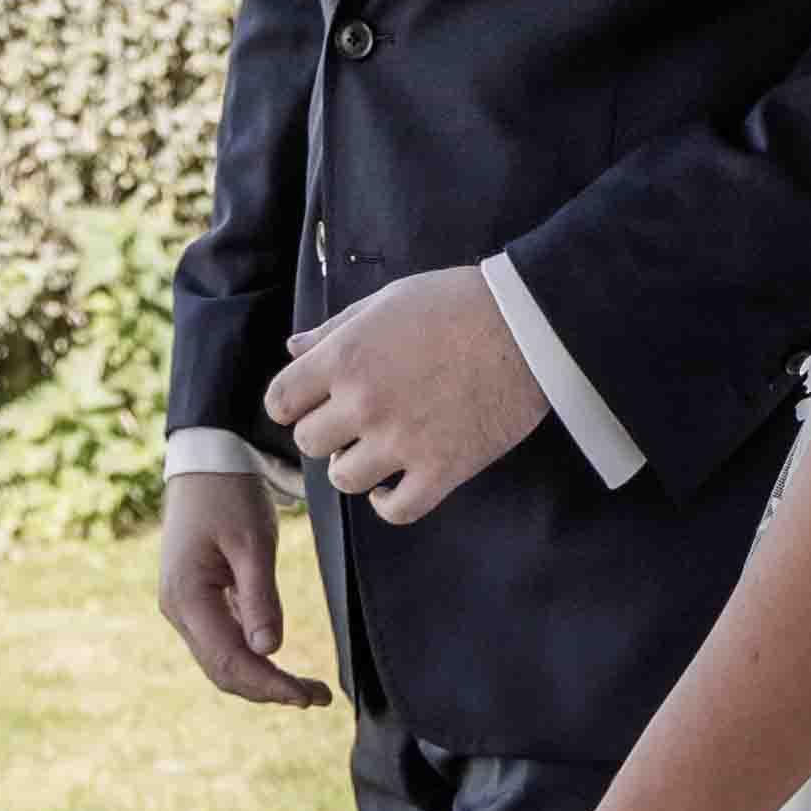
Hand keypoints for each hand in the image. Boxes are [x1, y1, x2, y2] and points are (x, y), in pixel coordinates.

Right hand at [155, 465, 328, 708]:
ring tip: (307, 689)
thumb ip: (260, 597)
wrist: (206, 462)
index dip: (269, 684)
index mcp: (187, 597)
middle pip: (223, 670)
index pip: (229, 660)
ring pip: (221, 660)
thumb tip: (270, 650)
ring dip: (261, 678)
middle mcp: (178, 609)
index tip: (308, 696)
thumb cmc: (229, 495)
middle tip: (317, 697)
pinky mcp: (196, 600)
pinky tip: (280, 662)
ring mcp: (184, 606)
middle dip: (268, 689)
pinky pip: (222, 641)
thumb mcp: (252, 541)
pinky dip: (252, 658)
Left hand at [262, 267, 547, 523]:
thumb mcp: (388, 301)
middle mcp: (365, 403)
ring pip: (345, 480)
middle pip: (310, 443)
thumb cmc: (458, 303)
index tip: (312, 403)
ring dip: (356, 467)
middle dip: (327, 432)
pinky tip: (394, 486)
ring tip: (379, 450)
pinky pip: (396, 510)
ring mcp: (402, 441)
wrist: (530, 324)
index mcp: (345, 357)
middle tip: (355, 422)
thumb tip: (293, 348)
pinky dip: (388, 503)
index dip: (293, 404)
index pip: (280, 401)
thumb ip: (335, 329)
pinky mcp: (443, 469)